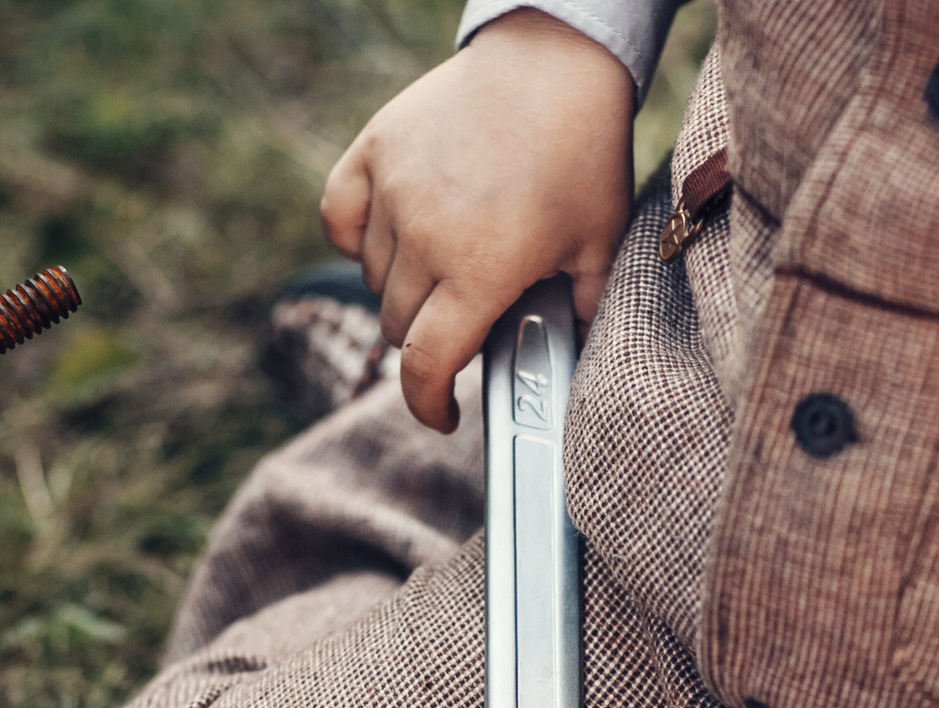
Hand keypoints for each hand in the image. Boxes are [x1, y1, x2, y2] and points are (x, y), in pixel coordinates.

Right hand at [320, 9, 633, 431]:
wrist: (554, 61)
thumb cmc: (582, 153)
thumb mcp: (599, 243)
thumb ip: (579, 308)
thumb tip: (566, 352)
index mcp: (481, 273)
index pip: (424, 366)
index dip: (427, 404)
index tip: (441, 414)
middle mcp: (427, 239)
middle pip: (397, 325)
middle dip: (427, 339)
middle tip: (462, 321)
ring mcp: (394, 193)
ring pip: (372, 278)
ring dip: (401, 289)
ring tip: (441, 268)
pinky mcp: (374, 152)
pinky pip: (340, 218)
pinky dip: (356, 240)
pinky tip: (389, 238)